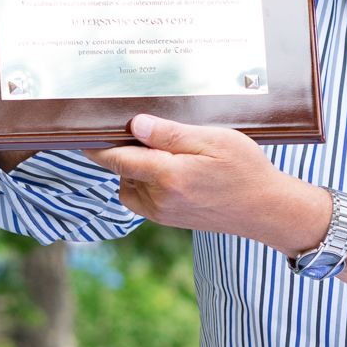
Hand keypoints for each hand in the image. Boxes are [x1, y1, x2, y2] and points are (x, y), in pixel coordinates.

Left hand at [83, 114, 322, 245]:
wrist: (267, 210)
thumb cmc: (246, 170)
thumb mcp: (214, 140)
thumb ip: (171, 134)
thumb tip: (135, 126)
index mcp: (167, 176)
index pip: (116, 158)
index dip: (95, 144)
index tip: (80, 131)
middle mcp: (159, 199)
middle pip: (121, 170)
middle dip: (125, 150)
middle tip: (145, 130)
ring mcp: (162, 213)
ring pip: (129, 184)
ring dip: (136, 167)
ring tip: (166, 151)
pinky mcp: (169, 220)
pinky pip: (142, 198)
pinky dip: (146, 182)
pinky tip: (171, 170)